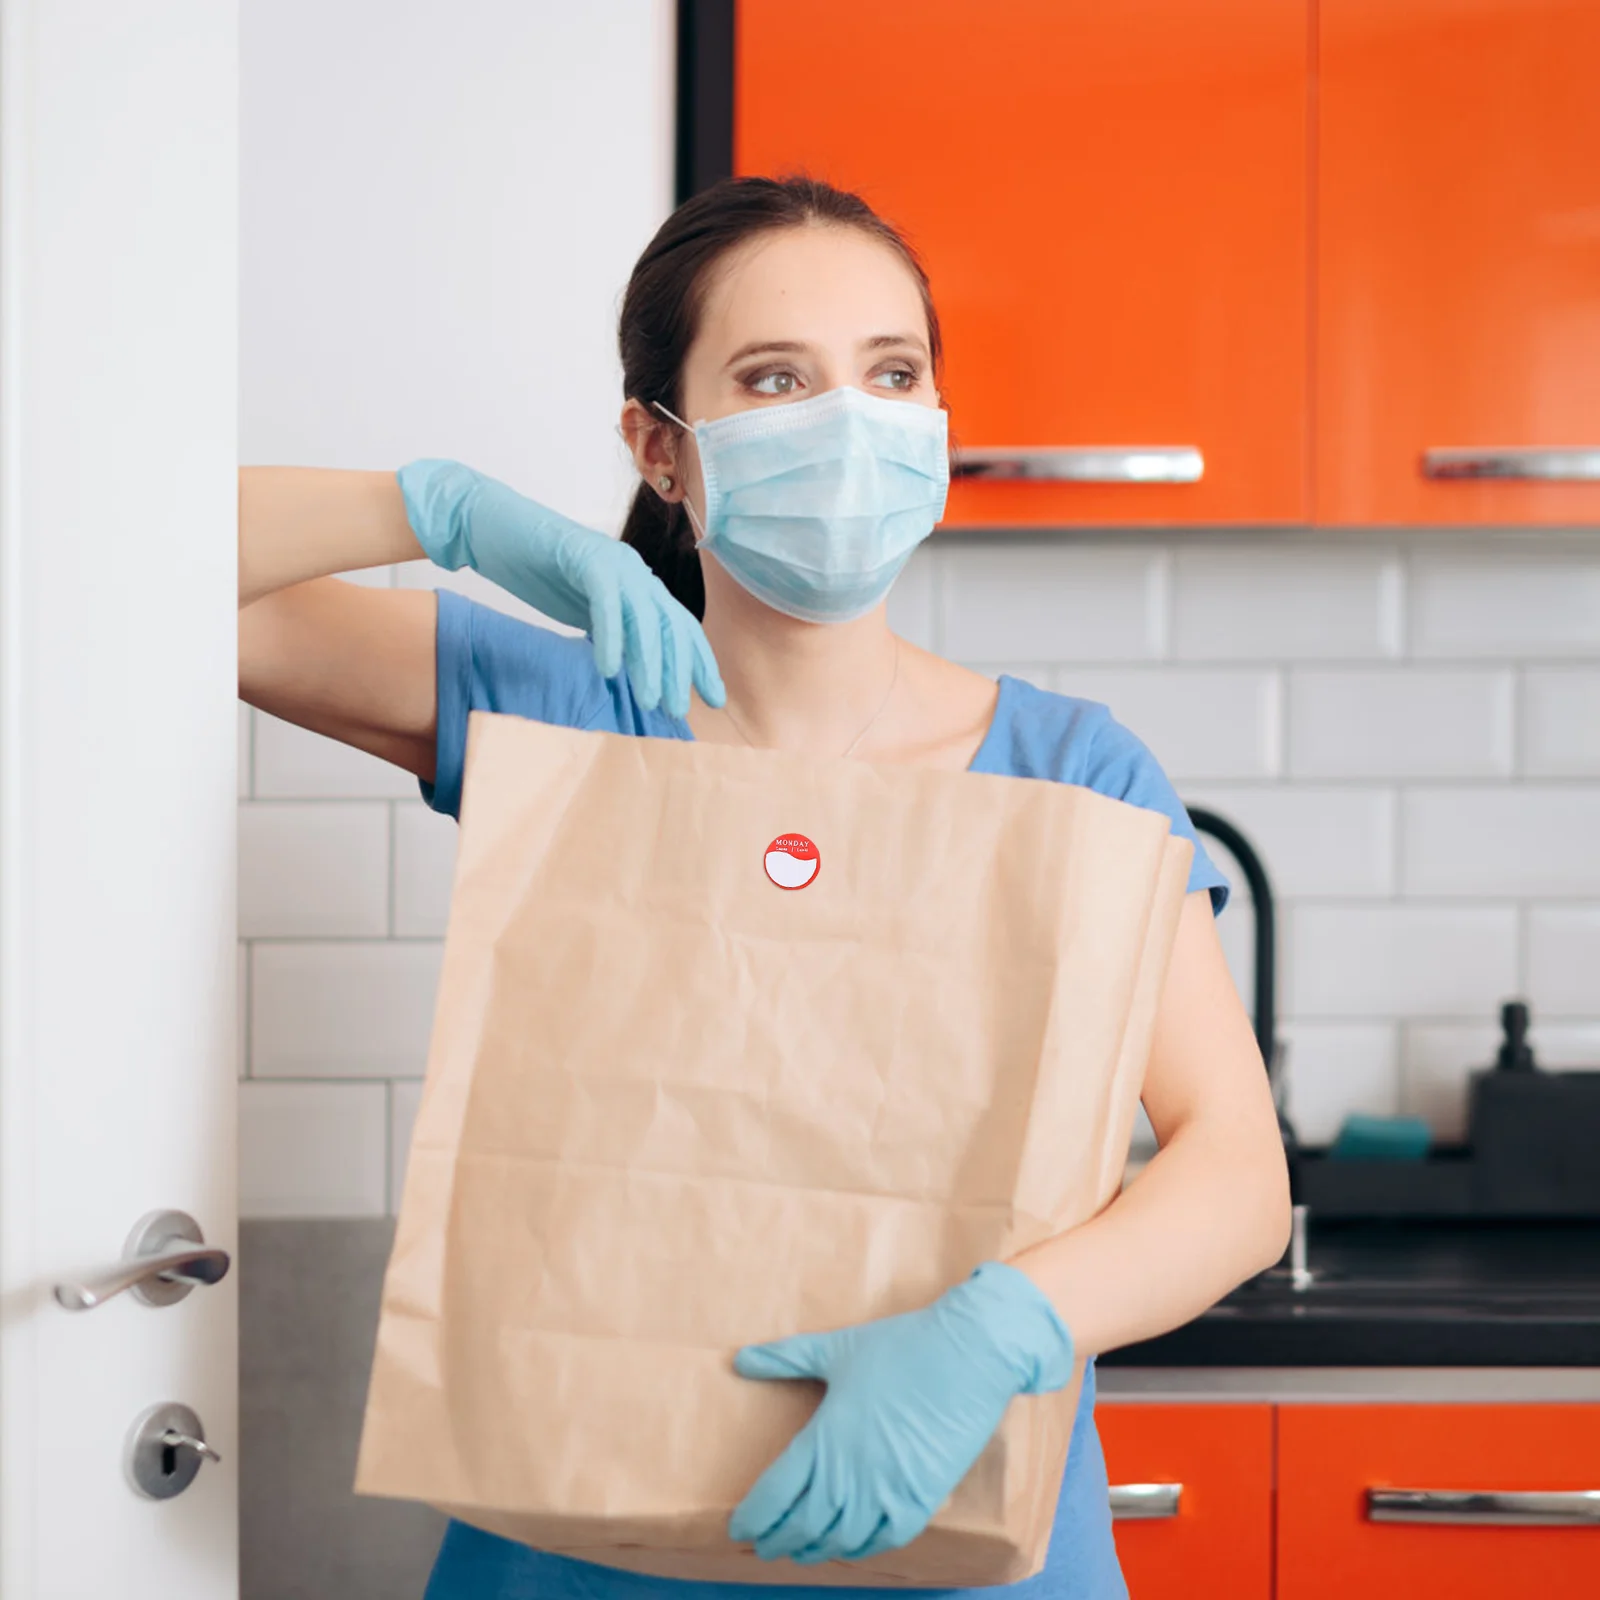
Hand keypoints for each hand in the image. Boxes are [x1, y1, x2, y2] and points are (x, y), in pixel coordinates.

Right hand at [397, 459, 723, 717]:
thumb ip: (613, 633)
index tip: (712, 700)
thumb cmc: (535, 571)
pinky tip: (610, 671)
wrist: (491, 527)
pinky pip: (608, 603)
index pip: (681, 628)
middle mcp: (636, 572)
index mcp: (640, 584)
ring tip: (652, 701)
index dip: (699, 664)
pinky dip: (611, 638)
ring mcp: (613, 563)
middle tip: (679, 712)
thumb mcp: (584, 610)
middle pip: (673, 626)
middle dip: (681, 670)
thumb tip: (635, 673)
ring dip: (650, 663)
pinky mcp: (585, 559)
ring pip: (646, 617)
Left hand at [729, 1262, 1073, 1564]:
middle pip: (801, 1525)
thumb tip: (740, 1359)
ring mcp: (887, 1492)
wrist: (970, 1355)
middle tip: (761, 1545)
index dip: (753, 1517)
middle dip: (776, 1539)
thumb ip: (785, 1358)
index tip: (738, 1528)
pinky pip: (882, 1541)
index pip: (775, 1495)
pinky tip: (847, 1546)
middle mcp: (850, 1476)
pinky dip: (859, 1549)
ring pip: (839, 1540)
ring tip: (798, 1550)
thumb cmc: (900, 1348)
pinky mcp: (921, 1500)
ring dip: (813, 1550)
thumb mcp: (837, 1349)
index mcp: (824, 1439)